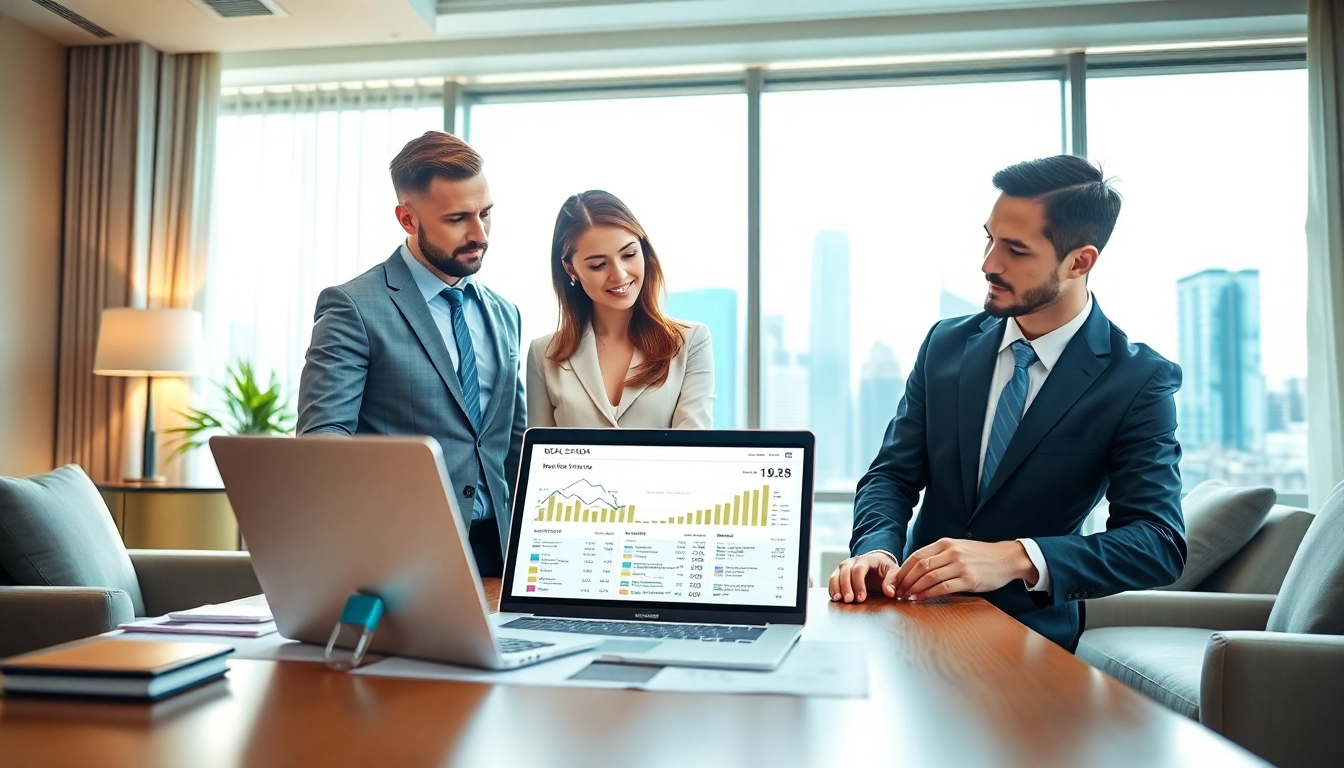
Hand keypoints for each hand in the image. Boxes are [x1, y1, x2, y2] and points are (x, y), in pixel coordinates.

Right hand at [828, 551, 899, 602]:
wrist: (877, 565)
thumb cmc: (884, 570)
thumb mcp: (893, 572)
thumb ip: (893, 581)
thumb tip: (890, 592)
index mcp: (866, 560)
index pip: (859, 568)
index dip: (859, 583)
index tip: (861, 598)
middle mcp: (852, 562)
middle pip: (845, 572)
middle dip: (846, 586)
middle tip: (849, 600)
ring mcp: (844, 568)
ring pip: (836, 575)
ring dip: (836, 588)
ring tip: (839, 599)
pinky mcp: (838, 575)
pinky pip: (832, 582)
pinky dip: (832, 590)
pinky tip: (835, 598)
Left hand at [892, 539, 1036, 601]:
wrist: (1006, 558)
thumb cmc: (980, 555)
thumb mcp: (958, 547)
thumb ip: (940, 554)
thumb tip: (918, 568)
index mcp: (946, 543)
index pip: (917, 555)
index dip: (903, 569)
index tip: (896, 580)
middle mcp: (951, 552)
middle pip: (920, 566)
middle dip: (905, 580)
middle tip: (897, 591)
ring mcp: (960, 566)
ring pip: (929, 577)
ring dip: (914, 588)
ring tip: (906, 596)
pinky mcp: (968, 580)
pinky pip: (943, 587)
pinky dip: (928, 594)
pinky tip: (920, 599)